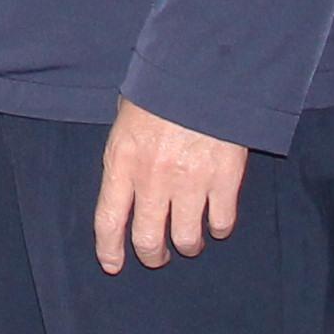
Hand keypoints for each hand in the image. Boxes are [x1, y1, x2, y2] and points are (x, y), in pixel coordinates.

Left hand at [91, 100, 247, 273]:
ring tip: (190, 241)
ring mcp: (190, 182)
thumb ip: (125, 153)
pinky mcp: (225, 179)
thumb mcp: (126, 117)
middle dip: (153, 255)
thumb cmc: (160, 87)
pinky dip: (218, 228)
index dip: (109, 249)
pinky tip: (216, 222)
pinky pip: (221, 222)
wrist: (204, 69)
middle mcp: (153, 179)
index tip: (113, 264)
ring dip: (188, 245)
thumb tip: (126, 177)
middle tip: (158, 255)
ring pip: (186, 238)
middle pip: (148, 240)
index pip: (108, 221)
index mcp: (123, 161)